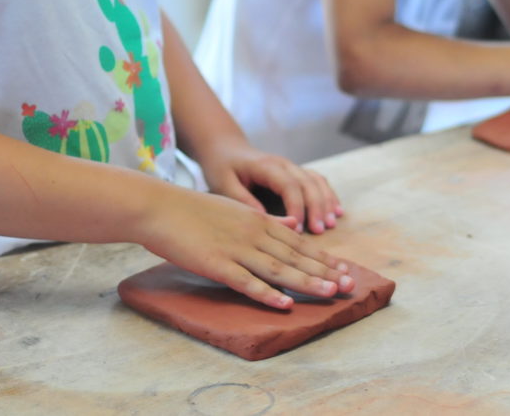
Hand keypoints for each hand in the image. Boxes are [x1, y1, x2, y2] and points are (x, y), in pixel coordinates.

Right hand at [136, 189, 353, 309]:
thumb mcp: (236, 208)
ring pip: (278, 268)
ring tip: (330, 294)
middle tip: (350, 286)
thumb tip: (291, 224)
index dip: (323, 257)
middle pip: (296, 256)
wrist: (159, 207)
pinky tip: (284, 303)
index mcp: (259, 220)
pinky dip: (267, 293)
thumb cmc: (194, 209)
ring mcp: (236, 249)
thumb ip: (264, 218)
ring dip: (306, 282)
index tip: (345, 269)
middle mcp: (254, 233)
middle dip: (325, 272)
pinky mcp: (216, 263)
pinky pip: (246, 281)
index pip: (299, 241)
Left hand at [200, 139, 343, 234]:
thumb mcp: (224, 184)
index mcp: (266, 166)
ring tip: (331, 223)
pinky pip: (317, 181)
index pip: (289, 186)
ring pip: (317, 181)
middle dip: (317, 207)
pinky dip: (328, 195)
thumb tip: (265, 221)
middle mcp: (284, 164)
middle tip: (320, 230)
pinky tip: (336, 211)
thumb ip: (244, 201)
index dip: (296, 207)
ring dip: (326, 201)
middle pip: (308, 183)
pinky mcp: (295, 173)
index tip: (298, 229)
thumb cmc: (222, 167)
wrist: (225, 148)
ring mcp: (292, 167)